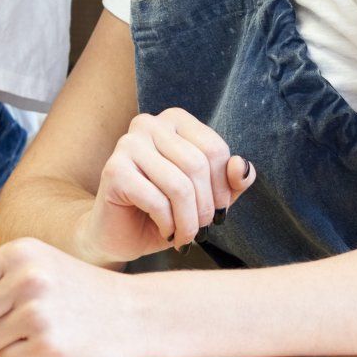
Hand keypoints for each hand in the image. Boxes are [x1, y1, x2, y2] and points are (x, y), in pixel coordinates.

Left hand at [0, 238, 149, 356]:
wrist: (132, 314)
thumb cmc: (78, 289)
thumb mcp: (32, 265)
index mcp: (19, 252)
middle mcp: (28, 278)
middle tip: (16, 321)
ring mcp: (39, 312)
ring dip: (4, 344)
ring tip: (35, 330)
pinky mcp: (50, 345)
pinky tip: (46, 344)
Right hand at [73, 108, 256, 264]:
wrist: (119, 234)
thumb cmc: (165, 212)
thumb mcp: (206, 197)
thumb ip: (231, 181)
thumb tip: (242, 167)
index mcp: (175, 120)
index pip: (214, 148)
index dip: (224, 187)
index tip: (219, 210)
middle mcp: (149, 123)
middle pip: (197, 165)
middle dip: (205, 207)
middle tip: (201, 230)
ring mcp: (128, 144)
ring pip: (179, 185)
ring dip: (188, 222)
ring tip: (185, 237)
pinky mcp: (114, 169)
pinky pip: (156, 200)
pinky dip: (168, 224)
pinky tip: (165, 232)